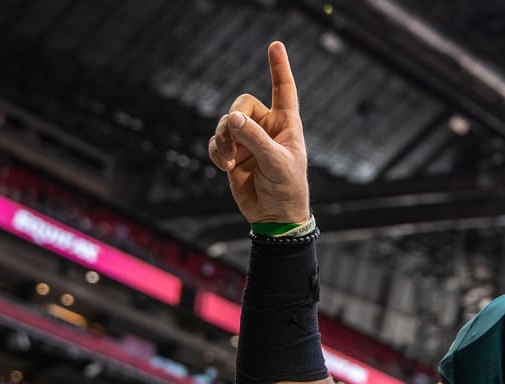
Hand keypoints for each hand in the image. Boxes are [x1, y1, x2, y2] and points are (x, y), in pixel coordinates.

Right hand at [208, 41, 309, 224]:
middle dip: (234, 120)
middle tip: (234, 139)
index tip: (275, 45)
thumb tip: (232, 119)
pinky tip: (225, 166)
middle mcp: (266, 128)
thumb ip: (255, 139)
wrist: (274, 217)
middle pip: (241, 105)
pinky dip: (217, 152)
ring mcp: (248, 140)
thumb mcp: (276, 163)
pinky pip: (216, 142)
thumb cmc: (287, 189)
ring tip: (230, 161)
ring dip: (223, 139)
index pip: (284, 90)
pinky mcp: (233, 154)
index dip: (279, 68)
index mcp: (286, 125)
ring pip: (225, 123)